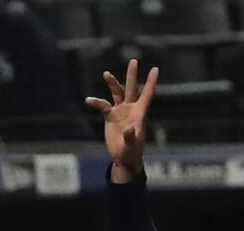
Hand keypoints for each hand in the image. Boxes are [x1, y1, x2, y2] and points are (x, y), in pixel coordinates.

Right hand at [85, 58, 157, 182]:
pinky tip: (88, 101)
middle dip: (132, 75)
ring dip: (112, 83)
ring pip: (117, 93)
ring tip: (106, 73)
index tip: (155, 68)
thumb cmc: (132, 152)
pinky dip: (96, 102)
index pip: (147, 94)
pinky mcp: (110, 116)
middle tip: (133, 60)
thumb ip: (130, 137)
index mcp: (140, 113)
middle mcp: (131, 109)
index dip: (151, 82)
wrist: (123, 157)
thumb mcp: (132, 145)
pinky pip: (103, 105)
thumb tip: (128, 129)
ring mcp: (120, 111)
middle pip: (132, 88)